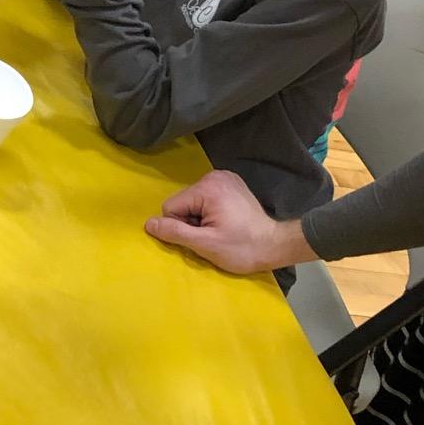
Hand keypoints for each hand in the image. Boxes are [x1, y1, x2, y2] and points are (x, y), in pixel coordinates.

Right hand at [145, 168, 301, 274]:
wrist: (275, 246)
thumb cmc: (241, 248)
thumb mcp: (205, 245)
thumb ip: (175, 233)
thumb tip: (148, 224)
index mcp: (208, 187)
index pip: (172, 207)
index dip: (182, 227)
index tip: (203, 236)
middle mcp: (215, 175)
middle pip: (183, 202)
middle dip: (192, 221)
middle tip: (213, 235)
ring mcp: (225, 177)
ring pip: (193, 201)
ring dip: (201, 218)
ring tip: (221, 230)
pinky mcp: (232, 183)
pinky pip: (206, 198)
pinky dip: (210, 212)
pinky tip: (225, 222)